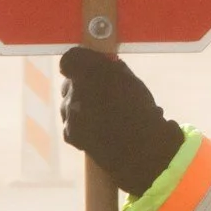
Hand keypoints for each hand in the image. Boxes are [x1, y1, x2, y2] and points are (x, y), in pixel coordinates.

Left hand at [57, 47, 185, 194]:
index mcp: (90, 72)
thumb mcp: (133, 82)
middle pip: (69, 82)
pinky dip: (81, 125)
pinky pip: (71, 122)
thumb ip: (114, 69)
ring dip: (80, 106)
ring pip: (69, 103)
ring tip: (104, 116)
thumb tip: (105, 65)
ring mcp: (68, 114)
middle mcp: (72, 91)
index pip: (71, 58)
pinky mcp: (69, 134)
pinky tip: (99, 130)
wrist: (141, 152)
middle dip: (82, 86)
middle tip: (102, 94)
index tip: (92, 67)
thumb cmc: (142, 112)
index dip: (81, 61)